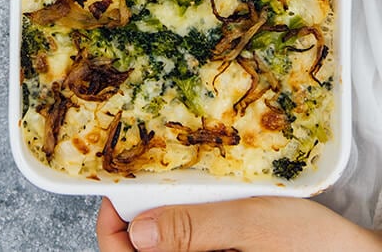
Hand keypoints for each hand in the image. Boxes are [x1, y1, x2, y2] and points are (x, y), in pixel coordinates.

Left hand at [96, 195, 381, 251]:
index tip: (110, 192)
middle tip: (134, 177)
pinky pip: (195, 250)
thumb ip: (193, 229)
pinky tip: (197, 200)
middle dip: (133, 222)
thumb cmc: (313, 246)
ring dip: (160, 222)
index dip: (110, 231)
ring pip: (168, 251)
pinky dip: (186, 228)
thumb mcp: (250, 226)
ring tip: (162, 182)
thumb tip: (138, 231)